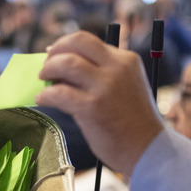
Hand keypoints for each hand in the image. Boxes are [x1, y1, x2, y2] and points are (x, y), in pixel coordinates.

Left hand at [35, 31, 162, 177]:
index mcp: (126, 60)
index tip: (54, 54)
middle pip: (77, 42)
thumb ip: (102, 73)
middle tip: (45, 66)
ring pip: (66, 63)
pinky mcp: (92, 107)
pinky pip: (59, 93)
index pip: (89, 41)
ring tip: (43, 81)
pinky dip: (46, 95)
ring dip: (48, 70)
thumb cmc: (132, 121)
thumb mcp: (126, 85)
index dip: (66, 45)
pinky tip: (42, 99)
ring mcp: (105, 86)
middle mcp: (117, 68)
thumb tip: (64, 66)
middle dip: (55, 51)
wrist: (147, 148)